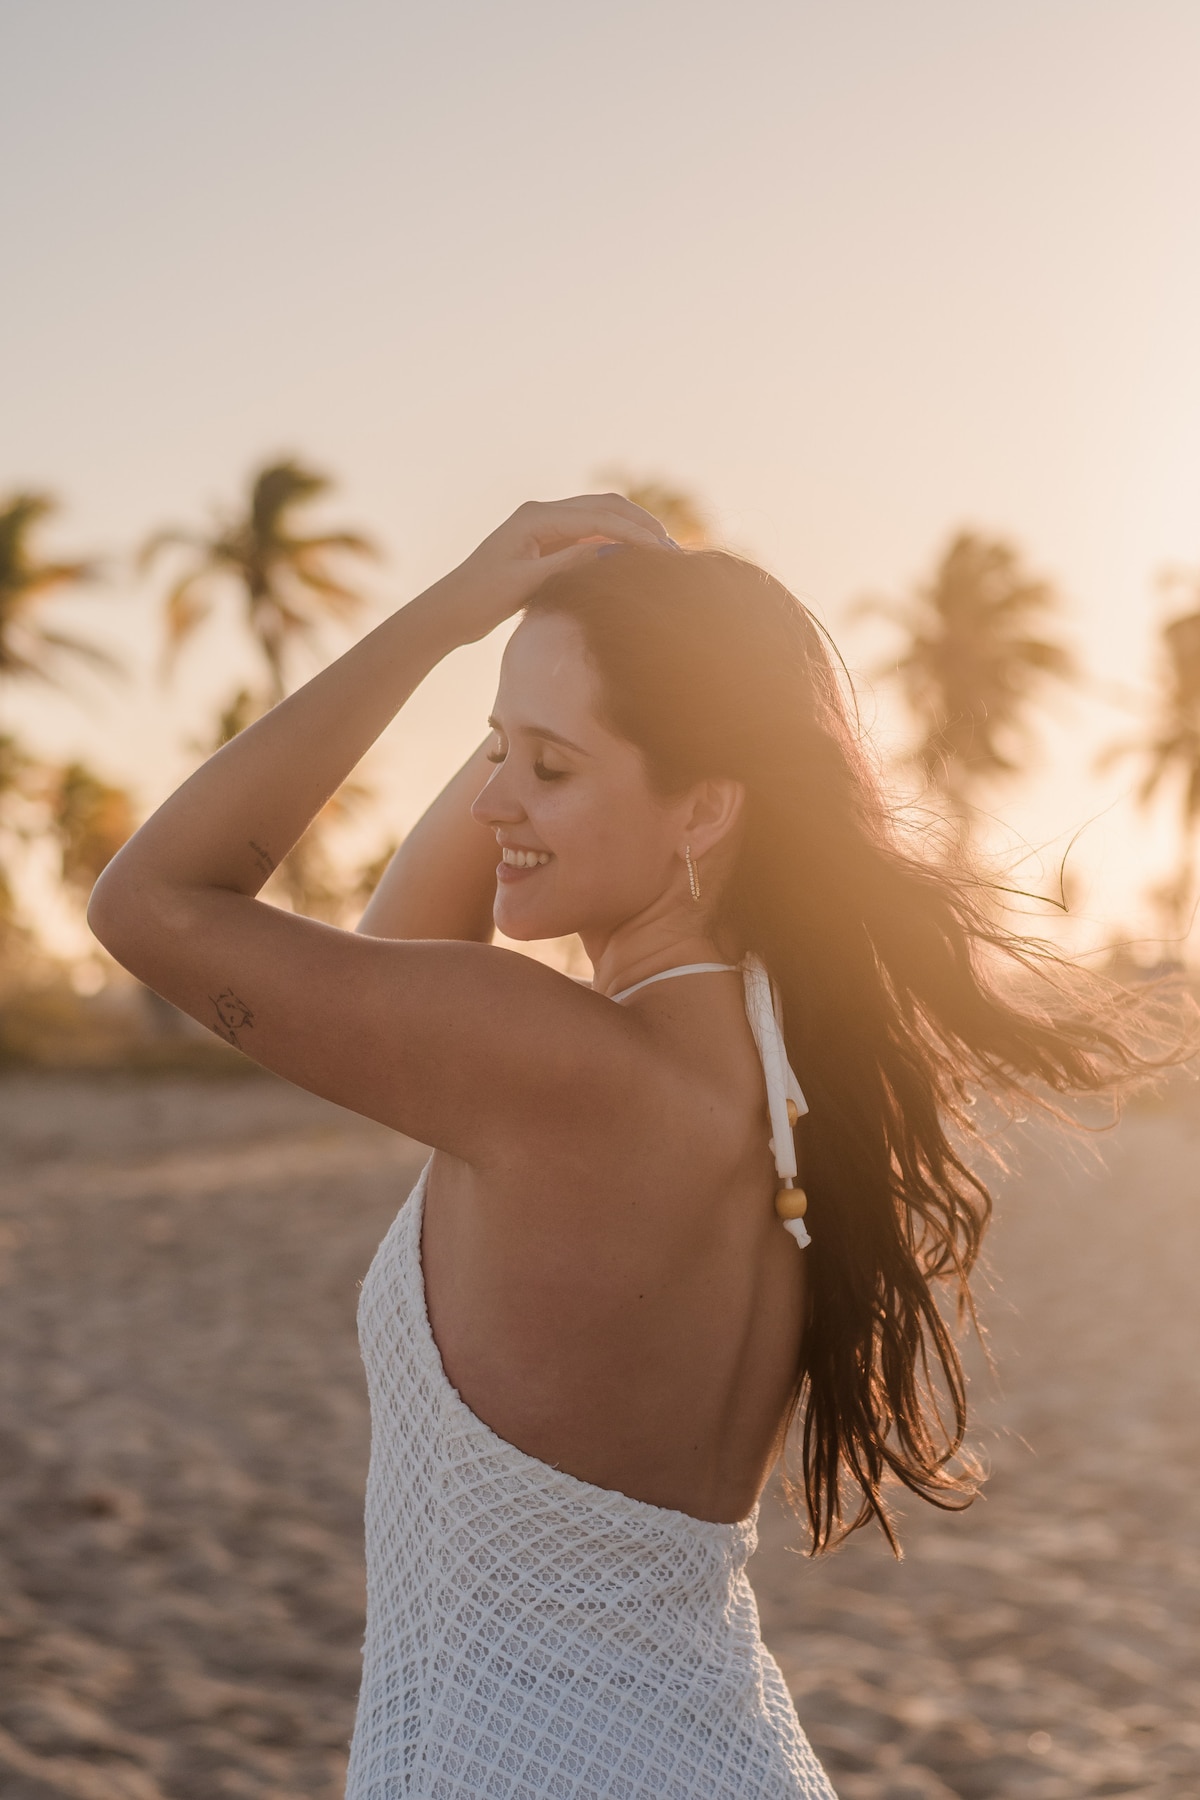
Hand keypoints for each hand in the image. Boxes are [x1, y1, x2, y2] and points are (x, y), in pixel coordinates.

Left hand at [431, 494, 675, 642]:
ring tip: (662, 552)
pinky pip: (589, 535)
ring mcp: (544, 526)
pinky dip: (615, 542)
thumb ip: (568, 565)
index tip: (662, 551)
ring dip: (631, 530)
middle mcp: (541, 513)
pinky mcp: (546, 542)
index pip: (597, 517)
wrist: (449, 611)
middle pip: (605, 506)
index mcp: (535, 517)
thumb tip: (610, 551)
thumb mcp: (526, 584)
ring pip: (600, 517)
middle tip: (672, 548)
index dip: (633, 532)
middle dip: (641, 523)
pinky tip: (634, 559)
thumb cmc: (480, 599)